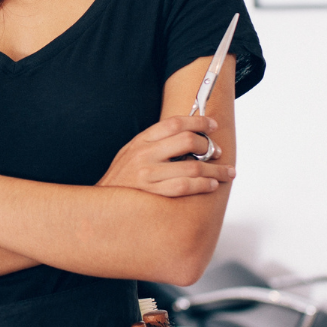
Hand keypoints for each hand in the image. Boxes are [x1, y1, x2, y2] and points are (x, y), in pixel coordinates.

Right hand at [97, 116, 234, 197]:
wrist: (100, 204)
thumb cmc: (122, 178)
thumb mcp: (132, 152)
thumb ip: (155, 143)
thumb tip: (188, 135)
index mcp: (141, 140)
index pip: (174, 123)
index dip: (198, 122)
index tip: (212, 125)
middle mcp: (144, 154)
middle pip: (187, 141)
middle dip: (209, 146)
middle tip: (218, 152)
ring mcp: (148, 174)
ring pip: (192, 167)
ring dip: (214, 170)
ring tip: (226, 172)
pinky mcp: (152, 192)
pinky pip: (184, 187)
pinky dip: (202, 185)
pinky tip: (211, 185)